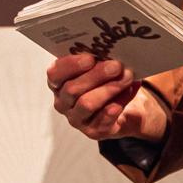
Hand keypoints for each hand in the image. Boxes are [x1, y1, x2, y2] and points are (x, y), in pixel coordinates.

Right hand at [46, 53, 167, 142]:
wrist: (120, 106)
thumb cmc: (103, 81)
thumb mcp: (97, 68)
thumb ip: (97, 59)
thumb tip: (109, 50)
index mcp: (57, 82)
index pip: (55, 74)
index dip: (71, 65)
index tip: (90, 57)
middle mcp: (62, 102)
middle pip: (73, 89)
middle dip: (97, 75)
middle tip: (117, 65)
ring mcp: (76, 118)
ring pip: (87, 104)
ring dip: (109, 89)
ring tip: (127, 77)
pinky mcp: (92, 132)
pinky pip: (102, 120)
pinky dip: (115, 107)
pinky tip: (125, 97)